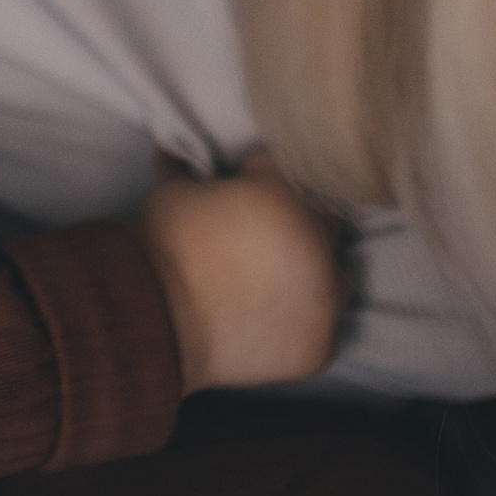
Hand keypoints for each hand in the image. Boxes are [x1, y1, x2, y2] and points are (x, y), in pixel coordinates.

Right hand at [140, 151, 344, 392]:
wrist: (156, 325)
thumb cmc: (162, 251)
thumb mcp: (170, 193)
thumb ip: (185, 167)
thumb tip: (173, 151)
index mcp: (283, 195)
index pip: (287, 168)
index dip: (260, 175)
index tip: (242, 186)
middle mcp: (316, 244)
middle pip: (325, 219)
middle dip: (298, 221)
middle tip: (262, 235)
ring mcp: (323, 298)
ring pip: (339, 275)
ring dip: (315, 274)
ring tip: (276, 282)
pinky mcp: (318, 345)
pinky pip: (328, 331)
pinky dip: (307, 324)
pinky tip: (276, 322)